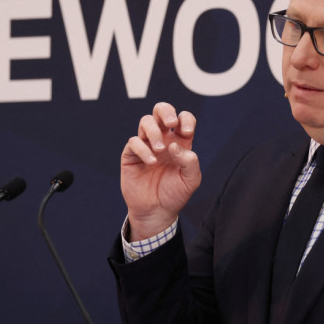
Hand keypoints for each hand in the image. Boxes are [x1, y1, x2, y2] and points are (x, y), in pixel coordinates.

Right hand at [120, 102, 201, 240]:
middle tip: (171, 124)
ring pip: (146, 121)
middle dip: (166, 111)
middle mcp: (163, 140)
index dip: (186, 119)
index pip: (183, 119)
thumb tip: (174, 145)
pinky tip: (150, 162)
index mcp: (179, 142)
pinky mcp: (131, 155)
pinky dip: (143, 149)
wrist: (156, 212)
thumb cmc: (175, 194)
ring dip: (154, 132)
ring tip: (160, 150)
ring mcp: (146, 145)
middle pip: (161, 110)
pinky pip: (134, 141)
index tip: (187, 132)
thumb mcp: (191, 180)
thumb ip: (190, 161)